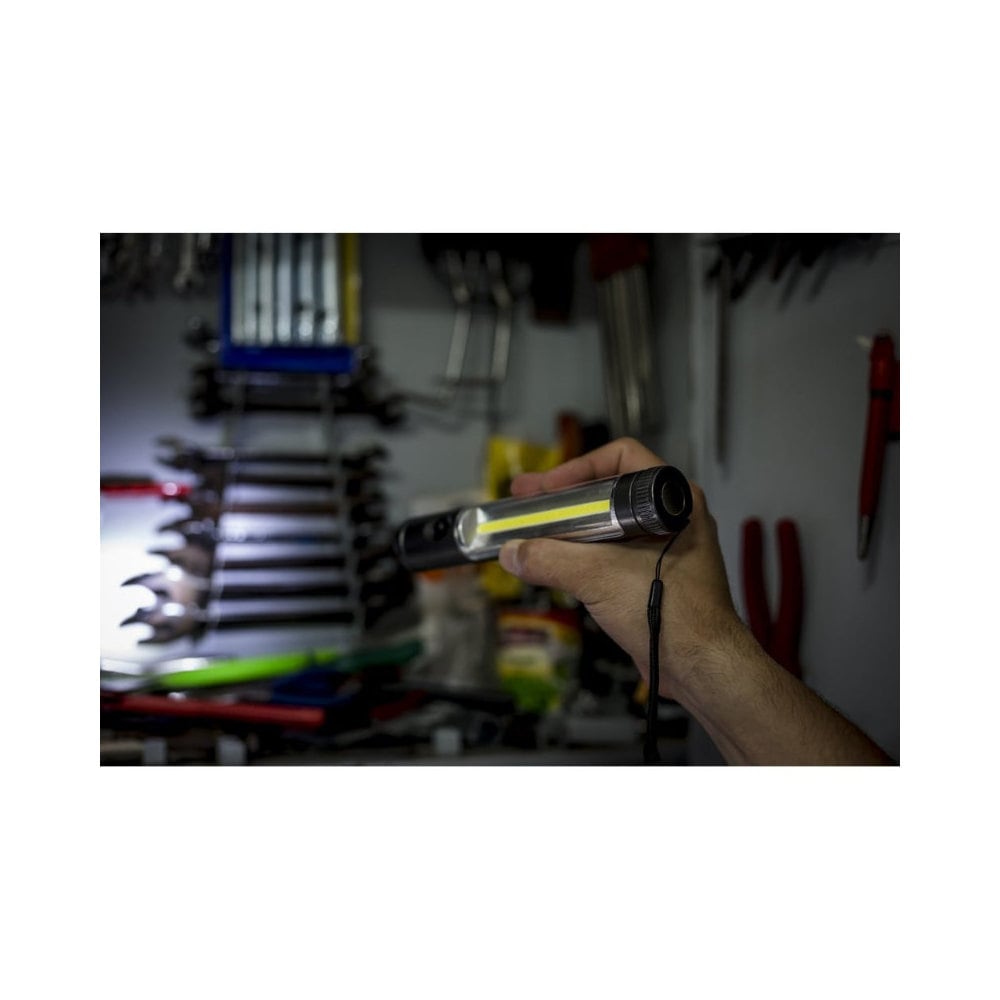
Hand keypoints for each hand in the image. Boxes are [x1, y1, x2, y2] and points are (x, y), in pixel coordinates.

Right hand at [498, 437, 746, 697]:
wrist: (702, 668)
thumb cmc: (671, 613)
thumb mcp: (599, 576)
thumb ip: (549, 559)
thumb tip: (511, 552)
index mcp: (675, 501)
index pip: (621, 459)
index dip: (577, 469)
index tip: (545, 488)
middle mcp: (673, 519)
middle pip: (610, 492)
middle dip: (564, 499)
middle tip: (526, 499)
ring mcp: (665, 550)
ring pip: (609, 526)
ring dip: (570, 528)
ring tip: (533, 531)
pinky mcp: (654, 579)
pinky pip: (612, 554)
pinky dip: (583, 554)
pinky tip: (555, 562)